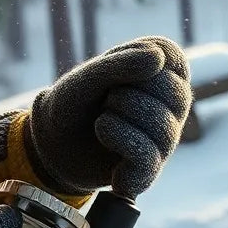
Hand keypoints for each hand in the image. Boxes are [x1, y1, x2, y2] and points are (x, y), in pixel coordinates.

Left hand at [26, 36, 191, 197]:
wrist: (52, 142)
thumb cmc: (76, 103)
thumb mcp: (88, 77)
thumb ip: (120, 63)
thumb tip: (159, 58)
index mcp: (163, 75)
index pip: (171, 57)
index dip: (134, 61)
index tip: (113, 72)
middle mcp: (172, 107)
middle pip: (175, 94)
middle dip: (127, 93)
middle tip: (105, 99)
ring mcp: (164, 140)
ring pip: (163, 128)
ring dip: (117, 116)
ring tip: (101, 118)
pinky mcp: (149, 169)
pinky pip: (147, 156)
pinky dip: (117, 139)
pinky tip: (103, 135)